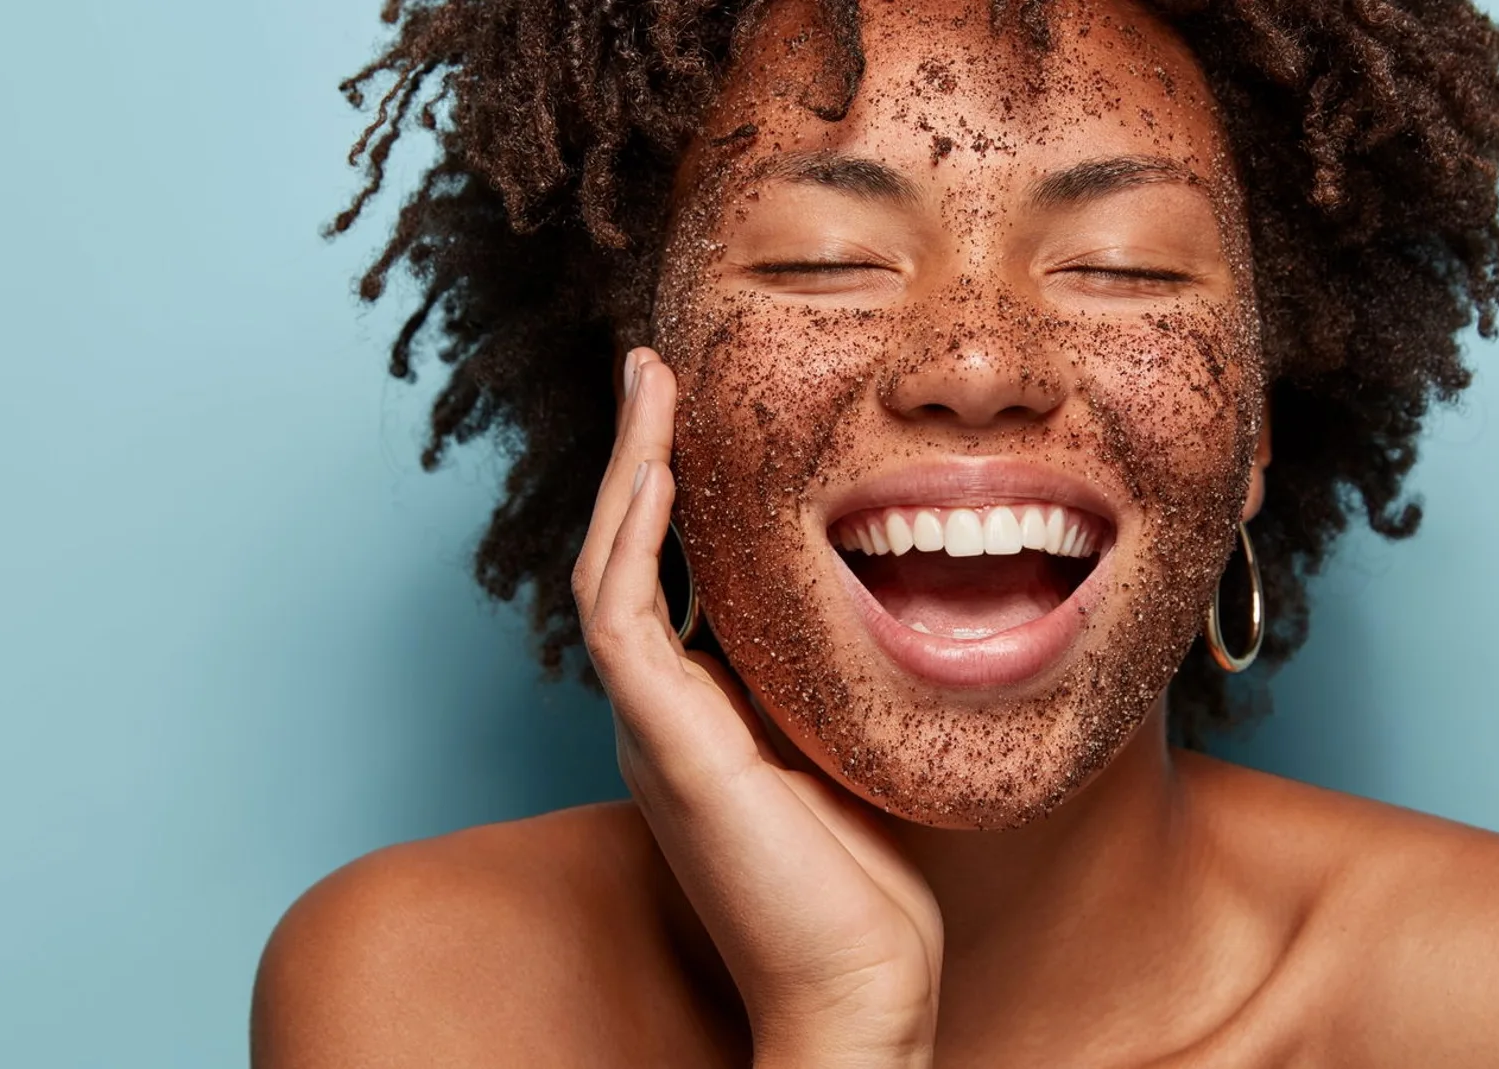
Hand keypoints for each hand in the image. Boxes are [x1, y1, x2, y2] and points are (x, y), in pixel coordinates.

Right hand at [572, 347, 942, 1068]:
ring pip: (607, 567)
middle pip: (623, 552)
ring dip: (625, 467)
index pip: (666, 574)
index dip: (671, 488)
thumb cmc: (868, 882)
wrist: (857, 988)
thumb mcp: (851, 742)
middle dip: (637, 454)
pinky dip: (633, 535)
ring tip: (648, 380)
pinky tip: (660, 467)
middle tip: (654, 366)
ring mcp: (650, 725)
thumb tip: (890, 593)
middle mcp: (659, 709)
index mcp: (699, 711)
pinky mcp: (662, 742)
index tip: (700, 411)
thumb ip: (836, 673)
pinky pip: (623, 615)